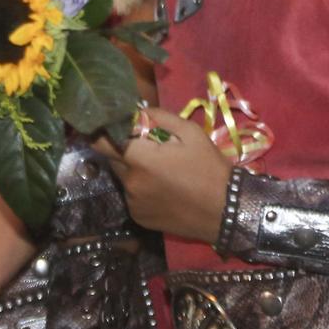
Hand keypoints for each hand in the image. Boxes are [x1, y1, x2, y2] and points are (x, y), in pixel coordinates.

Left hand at [95, 107, 231, 241]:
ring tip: (160, 171)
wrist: (226, 210)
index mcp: (141, 159)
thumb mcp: (191, 132)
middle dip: (124, 149)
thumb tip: (137, 111)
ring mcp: (133, 202)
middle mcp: (131, 182)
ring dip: (134, 170)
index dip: (103, 132)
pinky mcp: (138, 217)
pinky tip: (162, 189)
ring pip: (123, 177)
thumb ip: (159, 117)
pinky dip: (140, 189)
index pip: (102, 142)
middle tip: (149, 148)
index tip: (114, 126)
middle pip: (112, 159)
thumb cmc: (209, 168)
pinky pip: (132, 196)